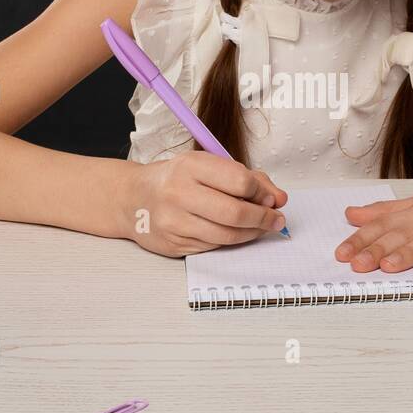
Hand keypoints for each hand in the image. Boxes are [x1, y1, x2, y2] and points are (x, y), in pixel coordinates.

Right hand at [119, 152, 287, 256]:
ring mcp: (174, 222)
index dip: (263, 193)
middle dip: (263, 218)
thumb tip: (279, 199)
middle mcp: (179, 193)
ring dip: (252, 233)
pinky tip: (236, 233)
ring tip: (261, 227)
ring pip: (227, 235)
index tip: (271, 198)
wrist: (133, 198)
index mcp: (190, 166)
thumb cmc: (175, 179)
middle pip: (235, 213)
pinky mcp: (173, 244)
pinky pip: (213, 246)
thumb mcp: (207, 166)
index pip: (240, 182)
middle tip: (276, 219)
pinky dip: (232, 241)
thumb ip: (246, 178)